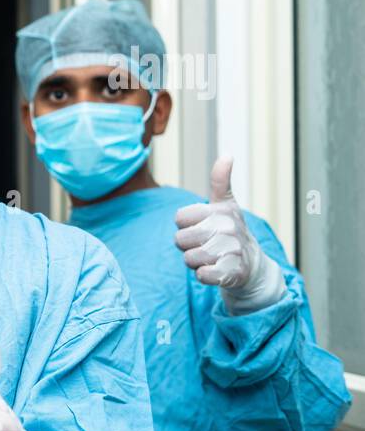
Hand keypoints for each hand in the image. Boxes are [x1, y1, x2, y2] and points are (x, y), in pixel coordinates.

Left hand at [174, 156, 284, 313]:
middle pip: (180, 239)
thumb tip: (227, 155)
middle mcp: (228, 227)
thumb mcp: (226, 205)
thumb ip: (221, 181)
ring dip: (195, 261)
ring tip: (211, 258)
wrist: (251, 266)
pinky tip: (216, 270)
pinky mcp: (232, 272)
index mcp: (221, 210)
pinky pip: (201, 275)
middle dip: (188, 246)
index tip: (200, 227)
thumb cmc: (230, 233)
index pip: (179, 217)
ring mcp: (231, 250)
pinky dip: (204, 275)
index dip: (185, 226)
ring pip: (188, 258)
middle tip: (205, 245)